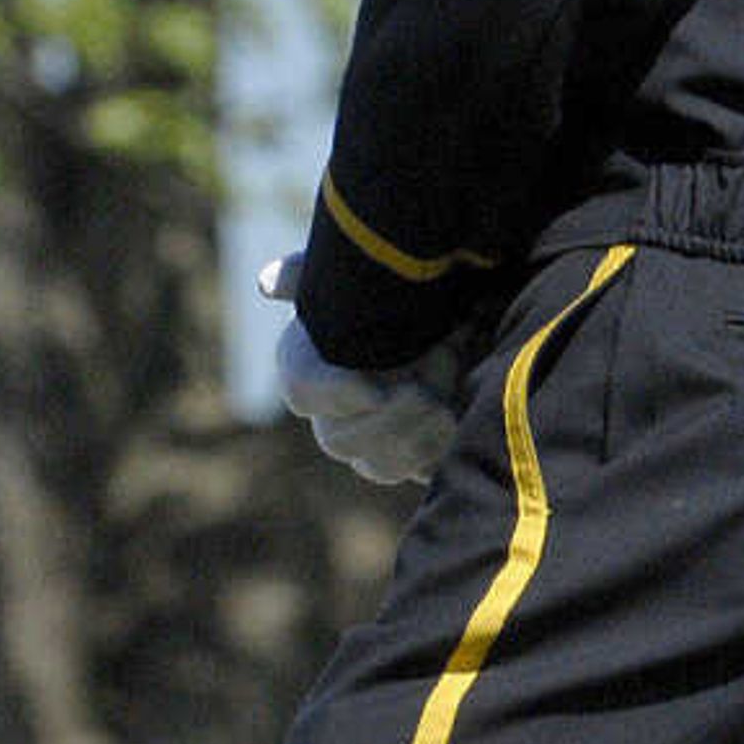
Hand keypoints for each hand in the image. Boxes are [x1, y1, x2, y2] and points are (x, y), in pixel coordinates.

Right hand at [267, 272, 460, 488]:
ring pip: (373, 464)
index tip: (370, 390)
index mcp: (317, 362)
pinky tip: (455, 422)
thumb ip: (319, 272)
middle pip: (336, 439)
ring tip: (443, 408)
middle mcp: (337, 410)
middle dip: (384, 421)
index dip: (331, 395)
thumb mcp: (375, 270)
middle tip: (424, 396)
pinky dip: (433, 451)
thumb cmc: (413, 290)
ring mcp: (374, 438)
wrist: (475, 315)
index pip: (301, 389)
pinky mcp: (414, 455)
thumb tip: (267, 282)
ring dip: (409, 439)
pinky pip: (412, 472)